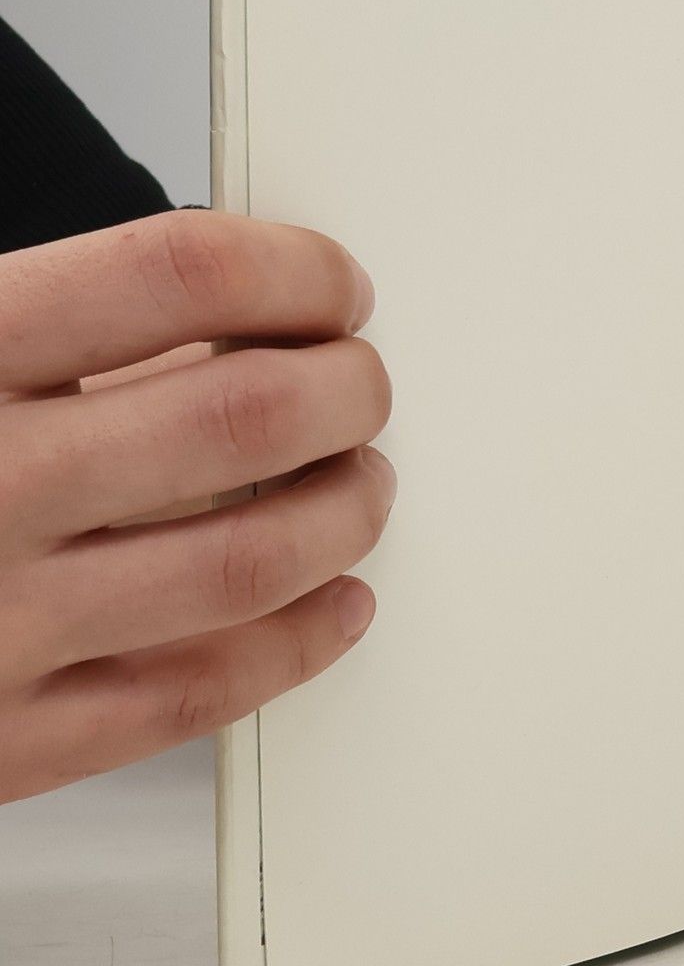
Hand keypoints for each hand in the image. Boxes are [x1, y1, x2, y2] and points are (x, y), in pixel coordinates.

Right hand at [0, 211, 392, 801]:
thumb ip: (38, 327)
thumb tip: (220, 319)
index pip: (175, 273)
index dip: (292, 270)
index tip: (333, 285)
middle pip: (248, 414)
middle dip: (348, 390)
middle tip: (364, 384)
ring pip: (252, 559)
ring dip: (347, 511)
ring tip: (363, 481)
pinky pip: (196, 694)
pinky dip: (297, 644)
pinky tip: (336, 605)